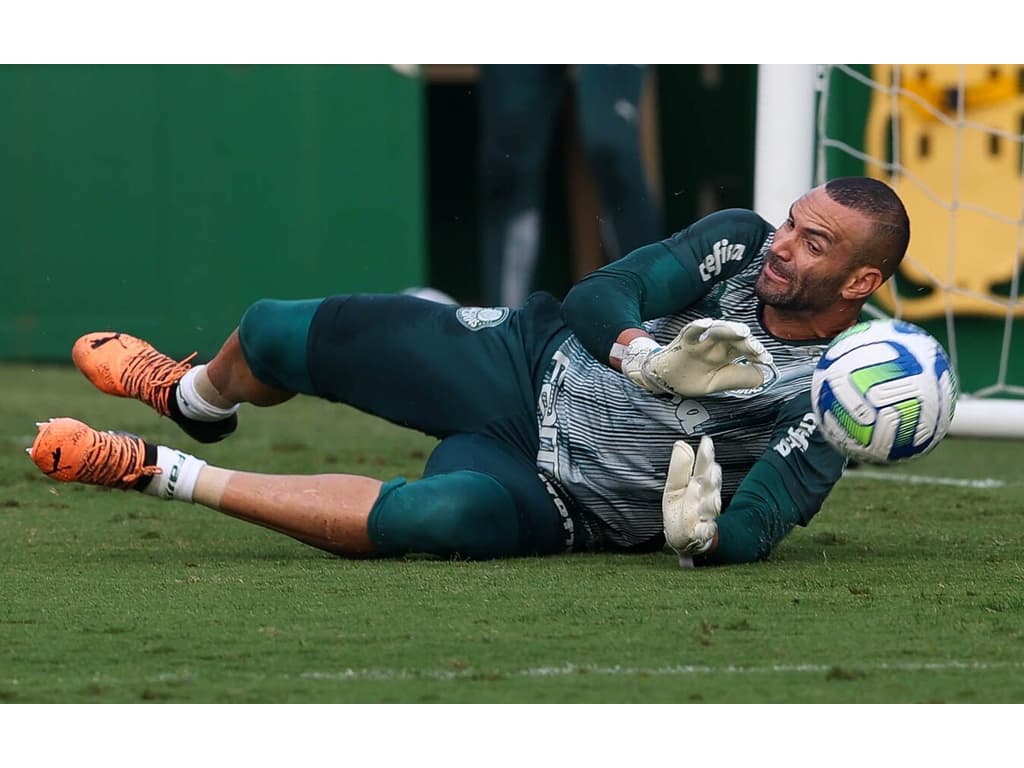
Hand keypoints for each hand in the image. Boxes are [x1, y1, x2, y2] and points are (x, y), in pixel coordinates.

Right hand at [622, 319, 773, 395]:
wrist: (664, 379)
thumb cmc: (692, 377)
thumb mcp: (719, 383)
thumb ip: (740, 379)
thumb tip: (764, 375)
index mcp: (727, 352)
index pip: (745, 348)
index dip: (756, 352)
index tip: (766, 359)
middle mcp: (716, 344)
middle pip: (735, 338)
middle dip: (747, 342)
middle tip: (757, 349)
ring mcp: (700, 342)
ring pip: (717, 331)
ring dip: (730, 329)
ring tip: (741, 331)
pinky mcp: (684, 342)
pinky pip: (690, 332)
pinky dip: (698, 326)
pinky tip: (707, 323)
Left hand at [663, 435, 721, 564]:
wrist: (682, 537)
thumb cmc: (681, 508)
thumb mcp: (674, 485)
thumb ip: (679, 467)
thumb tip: (681, 444)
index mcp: (699, 484)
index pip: (704, 467)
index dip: (706, 455)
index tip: (706, 441)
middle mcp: (706, 499)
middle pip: (710, 486)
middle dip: (712, 477)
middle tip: (712, 467)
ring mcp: (705, 517)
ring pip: (710, 507)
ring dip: (708, 500)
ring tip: (701, 491)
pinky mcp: (701, 535)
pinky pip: (705, 532)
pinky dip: (705, 529)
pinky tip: (705, 526)